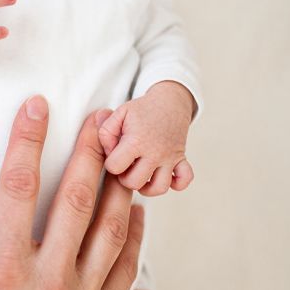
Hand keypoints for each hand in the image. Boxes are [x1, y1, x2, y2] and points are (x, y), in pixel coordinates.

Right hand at [0, 97, 142, 289]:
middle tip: (103, 115)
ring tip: (126, 148)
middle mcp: (48, 280)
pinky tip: (136, 207)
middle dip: (90, 150)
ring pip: (110, 229)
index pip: (17, 189)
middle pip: (76, 199)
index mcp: (3, 270)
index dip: (26, 141)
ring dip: (118, 183)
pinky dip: (134, 233)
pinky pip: (126, 267)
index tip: (37, 106)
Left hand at [98, 81, 194, 195]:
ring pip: (159, 188)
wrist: (169, 101)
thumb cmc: (143, 110)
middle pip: (134, 183)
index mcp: (137, 140)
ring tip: (141, 176)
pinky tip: (164, 177)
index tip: (115, 154)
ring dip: (147, 187)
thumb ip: (105, 132)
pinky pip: (184, 180)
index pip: (115, 167)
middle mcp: (155, 152)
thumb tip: (107, 152)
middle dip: (125, 178)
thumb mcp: (119, 114)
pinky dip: (176, 184)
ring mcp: (170, 158)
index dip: (110, 163)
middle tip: (126, 166)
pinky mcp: (181, 160)